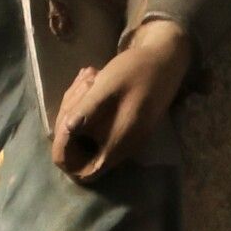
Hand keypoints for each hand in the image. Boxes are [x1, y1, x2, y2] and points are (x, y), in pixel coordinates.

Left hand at [51, 19, 192, 179]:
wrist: (166, 59)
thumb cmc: (136, 71)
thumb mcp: (105, 88)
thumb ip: (85, 112)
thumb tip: (65, 130)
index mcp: (117, 144)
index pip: (80, 171)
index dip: (65, 151)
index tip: (65, 121)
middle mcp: (121, 148)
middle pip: (80, 150)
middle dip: (69, 120)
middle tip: (79, 88)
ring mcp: (124, 137)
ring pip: (86, 134)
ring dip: (78, 108)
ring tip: (88, 78)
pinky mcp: (125, 126)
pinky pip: (97, 124)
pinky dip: (88, 105)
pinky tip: (93, 80)